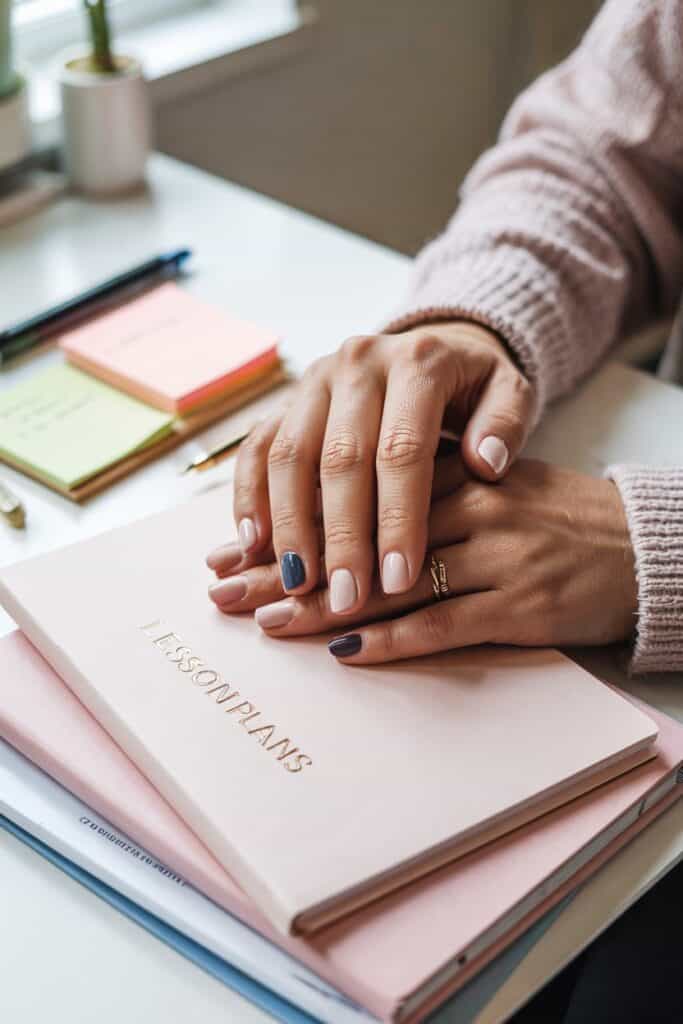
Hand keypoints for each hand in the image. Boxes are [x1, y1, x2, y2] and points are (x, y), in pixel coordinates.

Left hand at [210, 461, 637, 663]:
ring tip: (265, 623)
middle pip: (357, 533)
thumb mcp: (489, 481)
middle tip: (224, 587)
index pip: (352, 492)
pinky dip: (393, 640)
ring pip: (392, 581)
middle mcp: (469, 504)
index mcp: (453, 470)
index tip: (233, 545)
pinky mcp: (520, 602)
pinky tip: (345, 654)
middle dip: (284, 564)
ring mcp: (495, 553)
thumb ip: (423, 486)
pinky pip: (444, 623)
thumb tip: (342, 509)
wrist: (639, 545)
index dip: (288, 520)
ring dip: (323, 607)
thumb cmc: (554, 517)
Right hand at [223, 321, 534, 618]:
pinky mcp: (286, 399)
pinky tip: (254, 547)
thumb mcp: (509, 392)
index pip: (403, 448)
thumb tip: (488, 464)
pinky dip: (249, 496)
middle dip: (341, 536)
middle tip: (345, 599)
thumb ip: (505, 424)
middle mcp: (358, 364)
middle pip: (340, 457)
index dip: (398, 518)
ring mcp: (314, 379)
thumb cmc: (474, 388)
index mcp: (417, 363)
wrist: (433, 347)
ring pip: (289, 455)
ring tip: (297, 584)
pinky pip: (257, 447)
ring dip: (289, 525)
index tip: (399, 579)